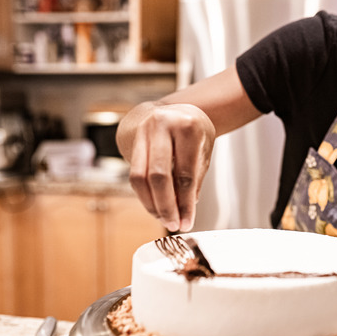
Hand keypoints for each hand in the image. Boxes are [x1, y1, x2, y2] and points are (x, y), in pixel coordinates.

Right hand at [124, 103, 215, 231]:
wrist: (172, 110)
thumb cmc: (193, 131)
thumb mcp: (203, 149)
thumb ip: (195, 178)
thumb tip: (186, 211)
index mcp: (187, 126)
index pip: (185, 173)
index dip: (185, 203)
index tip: (187, 222)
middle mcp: (162, 125)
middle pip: (159, 175)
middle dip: (166, 206)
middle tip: (173, 225)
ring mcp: (144, 131)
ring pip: (141, 176)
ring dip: (151, 203)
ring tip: (163, 219)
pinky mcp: (133, 141)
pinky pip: (135, 174)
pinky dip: (144, 195)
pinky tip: (155, 207)